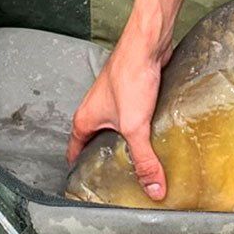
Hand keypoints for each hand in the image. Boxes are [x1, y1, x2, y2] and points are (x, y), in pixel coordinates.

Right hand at [68, 33, 166, 199]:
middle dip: (109, 161)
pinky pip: (135, 118)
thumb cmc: (131, 77)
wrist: (149, 44)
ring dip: (129, 144)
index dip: (81, 173)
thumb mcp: (135, 126)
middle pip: (97, 143)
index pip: (75, 154)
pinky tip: (158, 138)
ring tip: (143, 164)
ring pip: (118, 130)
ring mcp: (114, 101)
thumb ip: (144, 159)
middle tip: (122, 182)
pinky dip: (143, 129)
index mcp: (85, 120)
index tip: (90, 190)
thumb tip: (153, 189)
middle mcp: (96, 111)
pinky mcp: (134, 94)